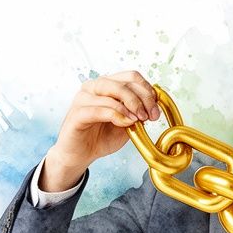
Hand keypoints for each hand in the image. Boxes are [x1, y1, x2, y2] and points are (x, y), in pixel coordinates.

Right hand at [40, 71, 162, 191]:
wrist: (80, 155)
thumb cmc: (102, 137)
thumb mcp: (127, 124)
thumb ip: (137, 112)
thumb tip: (153, 105)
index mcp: (106, 85)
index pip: (131, 76)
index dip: (147, 90)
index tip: (155, 109)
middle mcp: (93, 87)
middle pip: (123, 83)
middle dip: (142, 99)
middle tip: (150, 116)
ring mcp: (82, 98)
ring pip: (111, 92)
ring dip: (130, 105)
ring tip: (139, 120)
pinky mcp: (76, 113)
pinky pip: (99, 109)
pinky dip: (116, 115)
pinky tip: (126, 123)